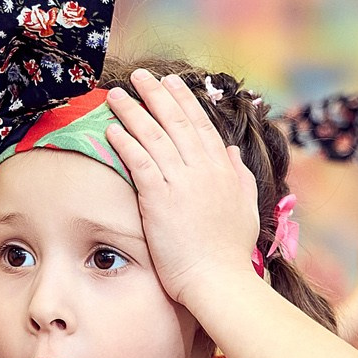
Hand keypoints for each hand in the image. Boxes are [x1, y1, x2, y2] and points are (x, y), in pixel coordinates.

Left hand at [104, 70, 260, 305]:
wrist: (219, 280)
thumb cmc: (229, 252)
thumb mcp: (245, 206)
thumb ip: (239, 175)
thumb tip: (231, 151)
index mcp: (223, 170)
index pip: (200, 125)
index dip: (183, 101)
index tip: (171, 83)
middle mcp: (203, 169)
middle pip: (175, 122)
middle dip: (155, 95)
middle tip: (140, 77)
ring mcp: (181, 182)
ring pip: (154, 136)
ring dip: (133, 112)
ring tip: (116, 95)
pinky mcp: (159, 199)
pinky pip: (139, 162)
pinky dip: (125, 143)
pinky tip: (111, 129)